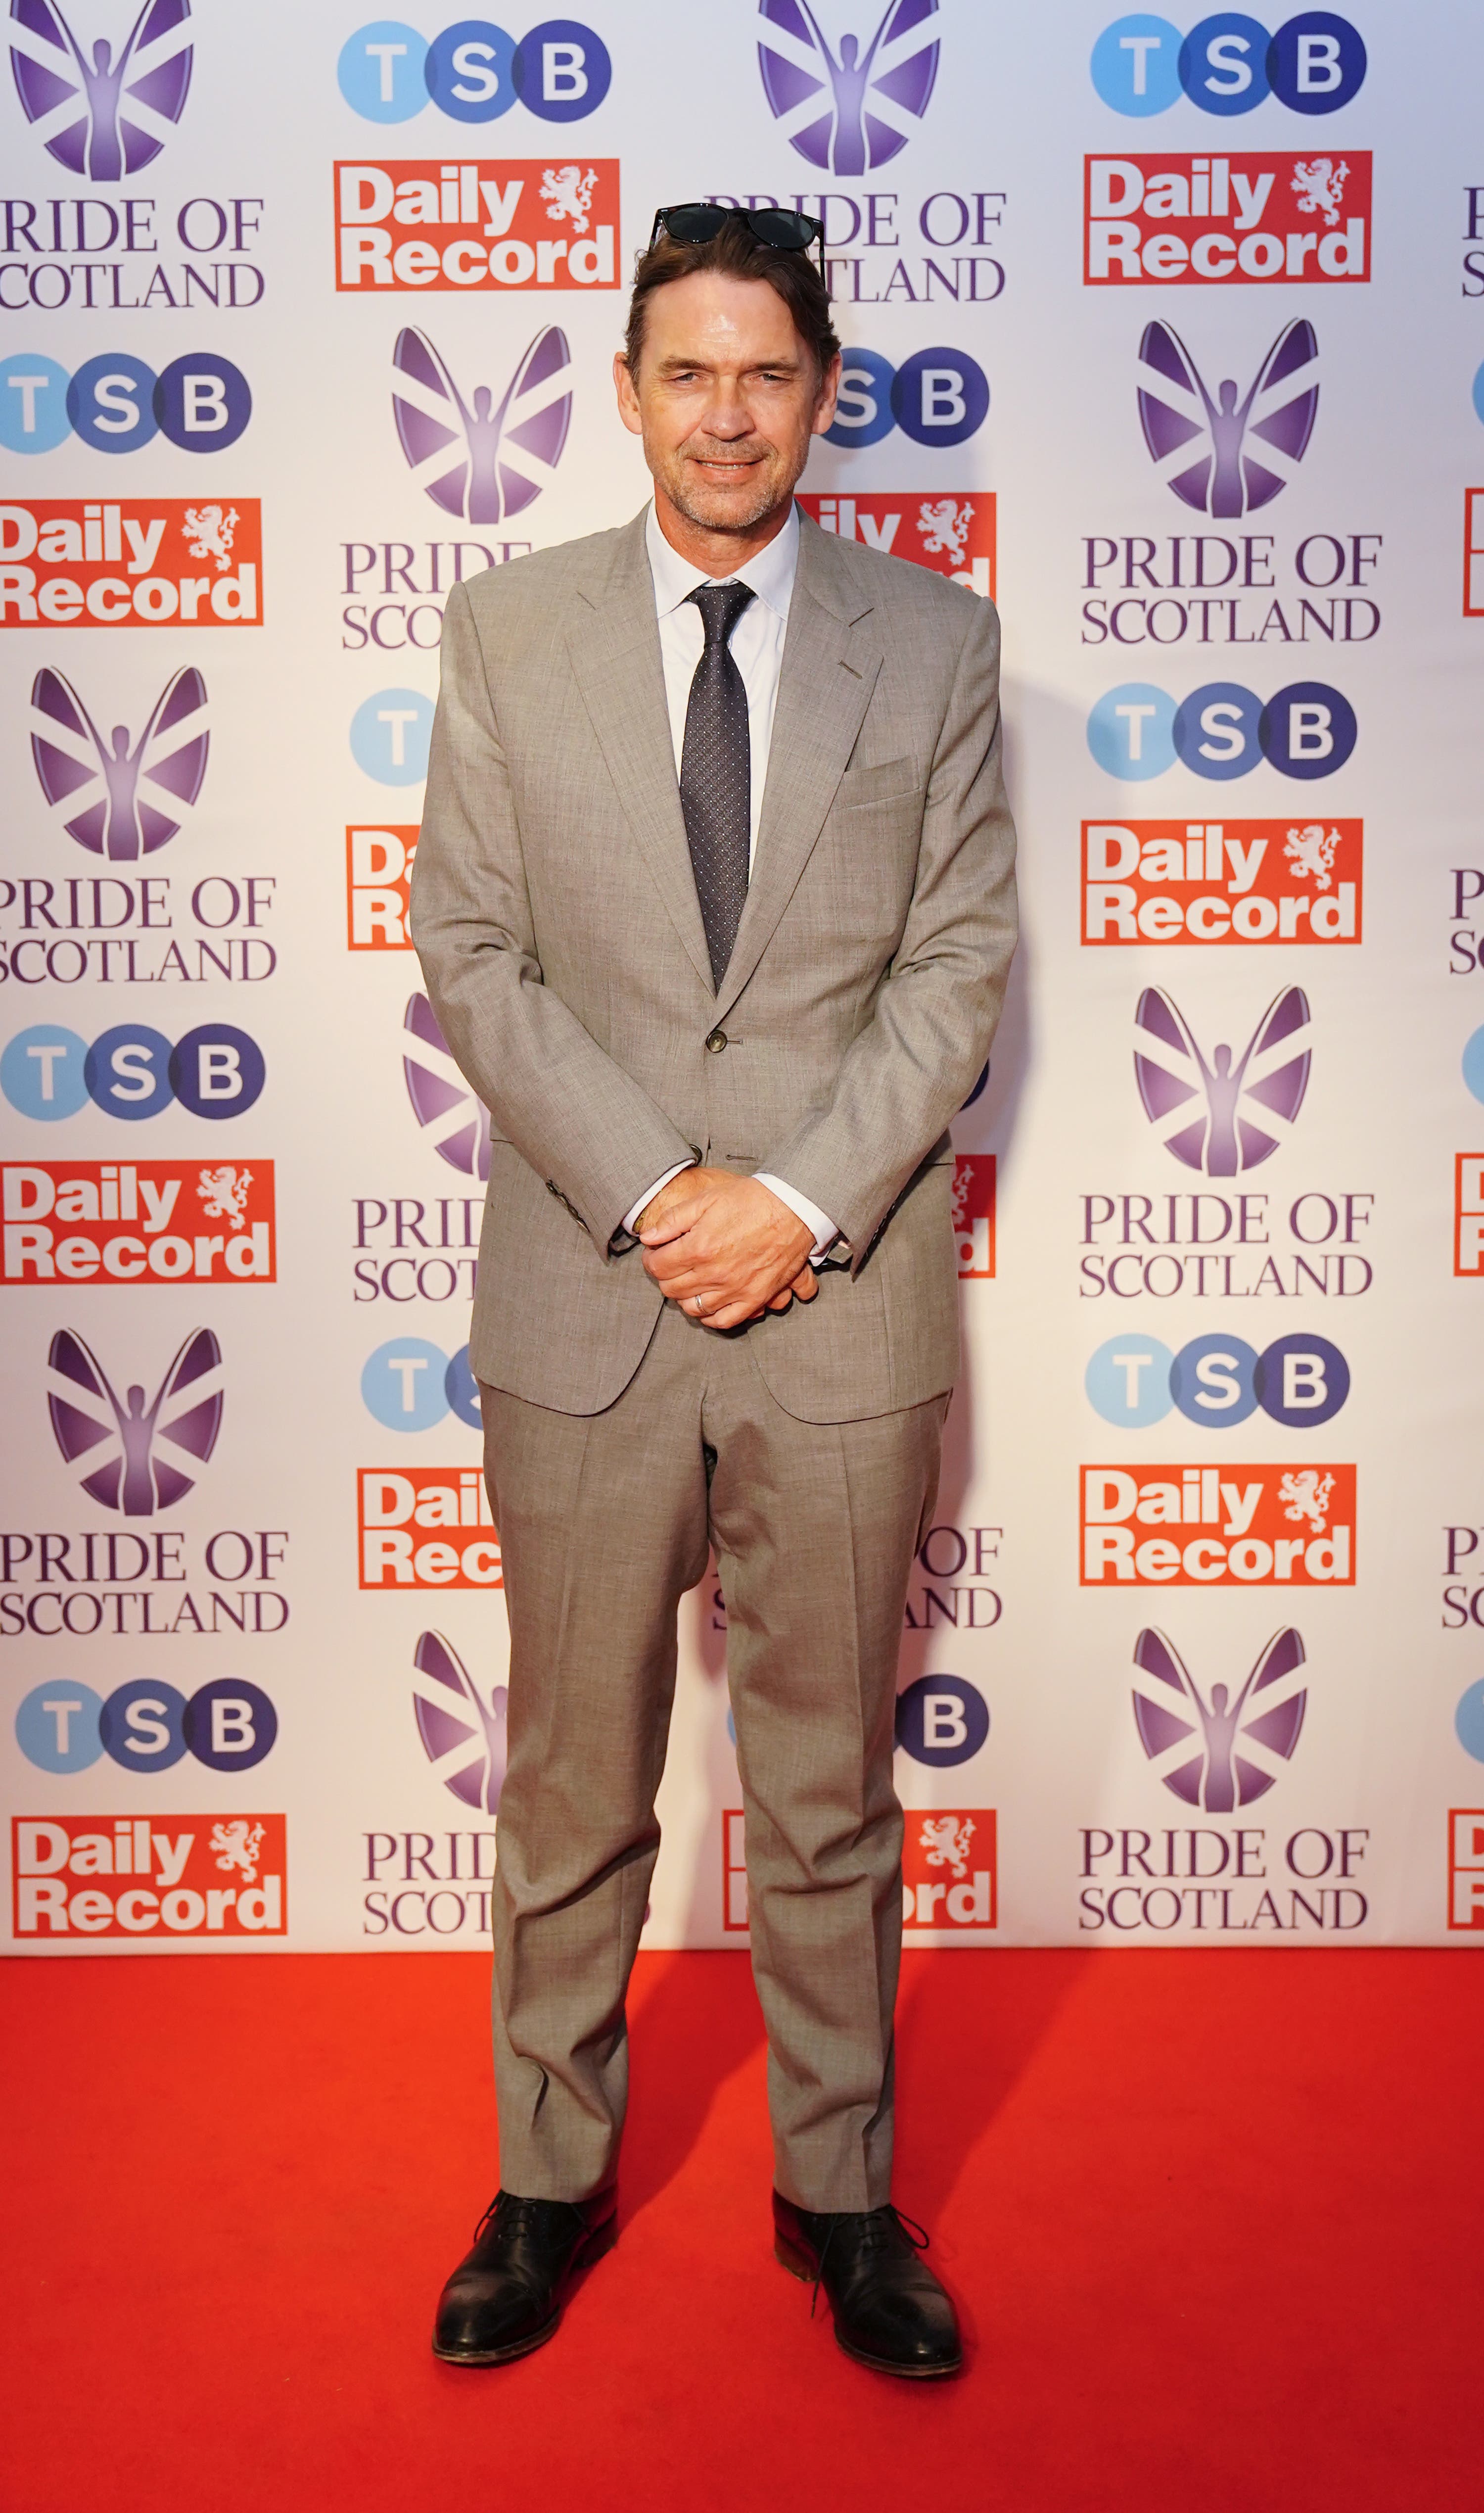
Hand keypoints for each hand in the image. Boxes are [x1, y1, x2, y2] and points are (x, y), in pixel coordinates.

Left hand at [639, 1168, 819, 1329]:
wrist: (794, 1208)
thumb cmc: (752, 1200)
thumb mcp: (707, 1199)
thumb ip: (673, 1220)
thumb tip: (648, 1237)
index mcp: (698, 1248)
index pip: (657, 1267)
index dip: (651, 1259)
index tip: (655, 1253)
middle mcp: (714, 1273)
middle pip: (672, 1289)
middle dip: (665, 1276)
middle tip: (671, 1265)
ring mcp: (735, 1289)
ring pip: (693, 1308)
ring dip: (684, 1297)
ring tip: (687, 1282)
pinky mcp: (755, 1298)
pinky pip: (724, 1321)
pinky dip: (710, 1318)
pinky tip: (706, 1306)